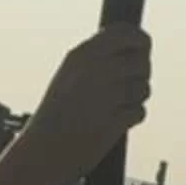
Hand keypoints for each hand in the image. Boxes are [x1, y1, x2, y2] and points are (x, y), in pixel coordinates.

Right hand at [28, 25, 151, 179]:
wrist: (42, 151)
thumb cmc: (56, 114)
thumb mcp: (69, 74)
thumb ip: (97, 58)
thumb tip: (134, 48)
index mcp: (83, 54)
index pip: (127, 33)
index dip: (141, 40)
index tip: (142, 49)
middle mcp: (95, 71)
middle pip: (142, 61)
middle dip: (141, 74)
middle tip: (129, 85)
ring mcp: (105, 97)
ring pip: (143, 88)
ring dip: (137, 98)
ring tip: (118, 106)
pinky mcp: (113, 122)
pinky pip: (140, 111)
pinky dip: (133, 117)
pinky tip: (117, 122)